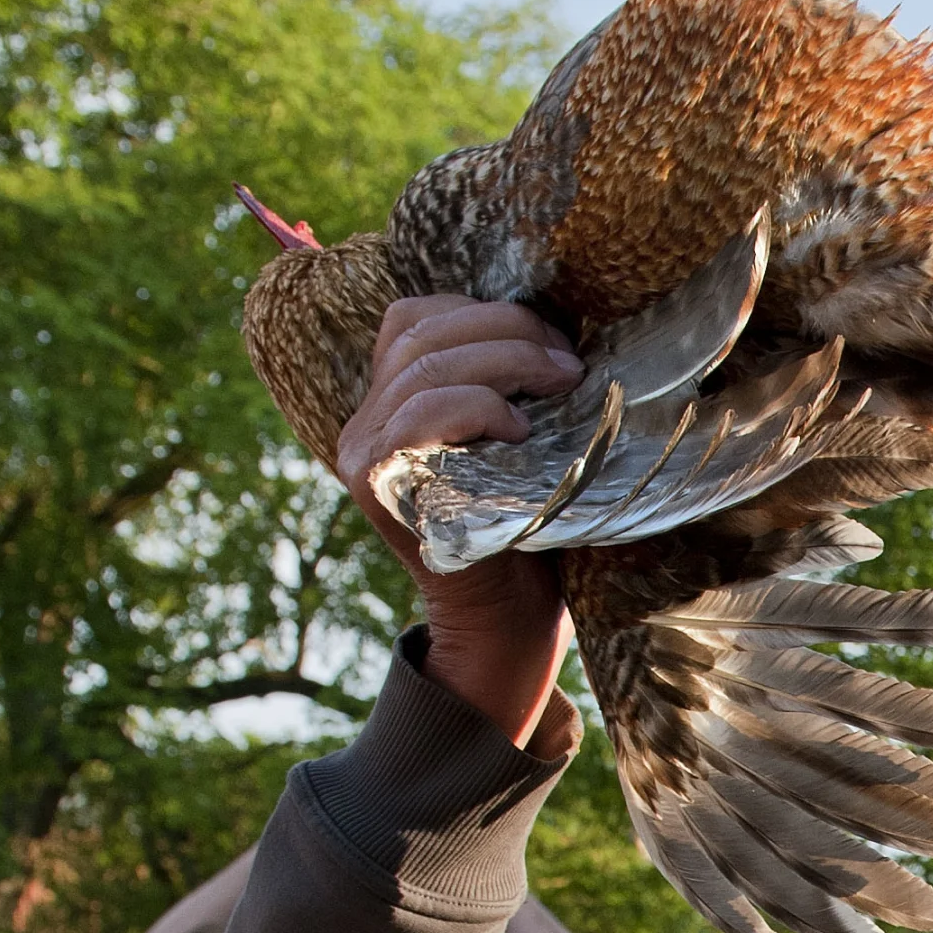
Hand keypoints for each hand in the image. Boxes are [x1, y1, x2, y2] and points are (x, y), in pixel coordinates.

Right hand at [329, 295, 580, 739]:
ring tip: (563, 382)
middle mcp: (365, 423)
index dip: (486, 313)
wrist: (507, 620)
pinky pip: (422, 411)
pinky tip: (521, 430)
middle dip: (507, 331)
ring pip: (424, 365)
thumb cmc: (527, 528)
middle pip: (421, 333)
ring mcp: (363, 452)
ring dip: (507, 361)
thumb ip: (506, 385)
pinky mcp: (376, 482)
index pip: (414, 319)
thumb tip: (554, 326)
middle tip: (569, 362)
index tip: (555, 339)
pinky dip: (480, 407)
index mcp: (391, 404)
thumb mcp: (516, 441)